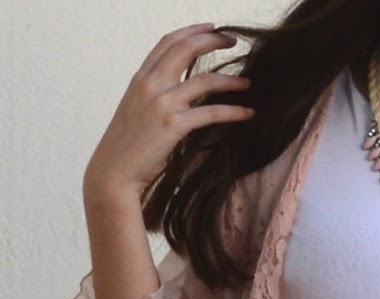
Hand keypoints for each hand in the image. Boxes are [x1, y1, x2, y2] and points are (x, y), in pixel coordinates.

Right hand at [83, 22, 253, 201]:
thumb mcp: (136, 111)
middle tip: (235, 40)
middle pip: (187, 48)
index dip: (192, 30)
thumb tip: (177, 90)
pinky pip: (211, 112)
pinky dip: (233, 111)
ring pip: (204, 80)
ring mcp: (161, 104)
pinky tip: (247, 113)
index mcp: (140, 78)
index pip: (168, 42)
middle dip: (214, 40)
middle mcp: (150, 85)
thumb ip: (153, 95)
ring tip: (248, 83)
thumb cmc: (127, 148)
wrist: (113, 173)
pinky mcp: (173, 126)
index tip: (212, 27)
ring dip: (231, 80)